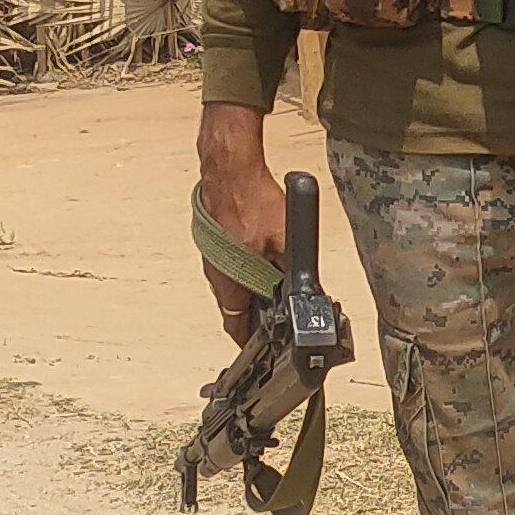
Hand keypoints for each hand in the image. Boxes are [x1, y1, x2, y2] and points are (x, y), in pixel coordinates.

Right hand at [195, 99, 283, 342]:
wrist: (229, 166)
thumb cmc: (251, 199)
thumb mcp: (285, 239)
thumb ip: (292, 267)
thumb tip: (303, 288)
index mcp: (228, 281)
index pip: (235, 325)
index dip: (249, 340)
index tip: (260, 348)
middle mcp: (215, 272)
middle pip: (234, 306)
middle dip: (255, 314)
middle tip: (275, 316)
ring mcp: (212, 255)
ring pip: (233, 283)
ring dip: (251, 287)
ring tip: (274, 283)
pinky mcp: (215, 238)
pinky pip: (231, 262)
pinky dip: (246, 266)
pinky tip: (263, 253)